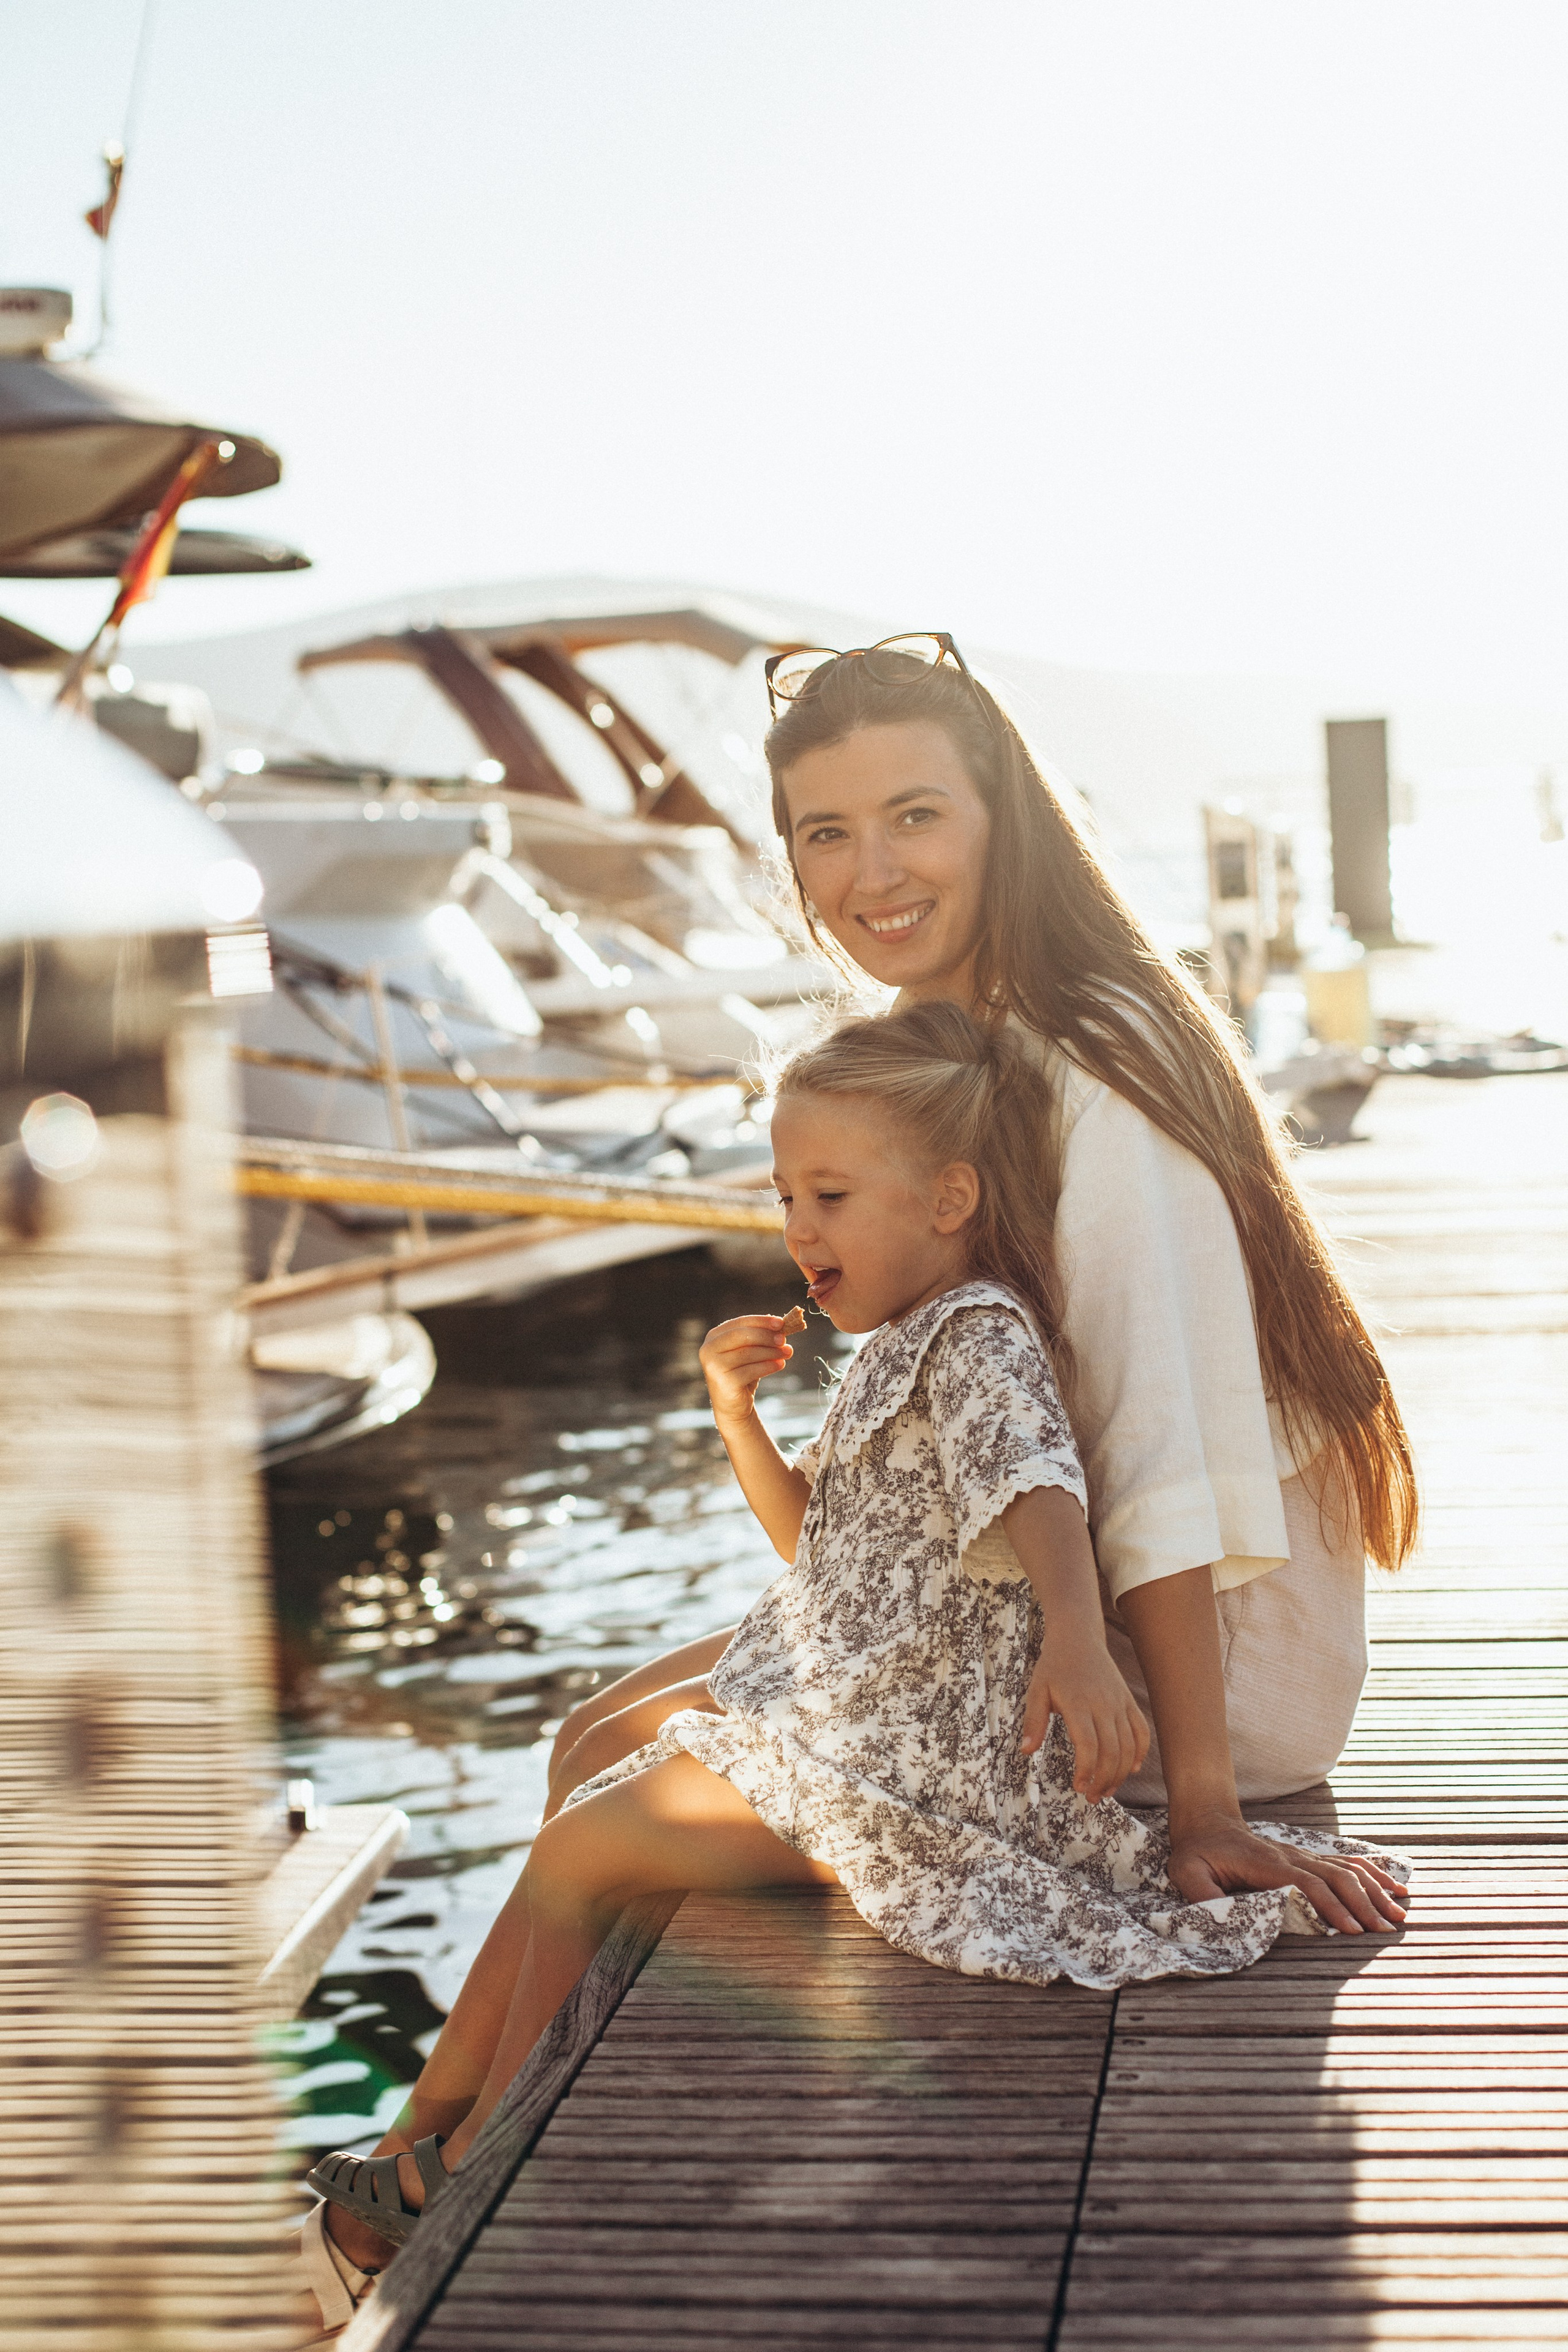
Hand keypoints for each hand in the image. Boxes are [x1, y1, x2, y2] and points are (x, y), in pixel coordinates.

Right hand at [699, 1313, 796, 1429]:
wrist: (734, 1406)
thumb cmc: (742, 1374)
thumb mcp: (749, 1352)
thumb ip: (759, 1337)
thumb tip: (780, 1323)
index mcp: (713, 1337)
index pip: (739, 1323)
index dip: (761, 1321)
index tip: (781, 1322)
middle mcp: (708, 1350)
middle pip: (742, 1336)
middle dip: (766, 1336)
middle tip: (784, 1339)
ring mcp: (714, 1367)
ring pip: (748, 1353)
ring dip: (771, 1351)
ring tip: (787, 1352)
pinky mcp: (724, 1382)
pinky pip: (751, 1370)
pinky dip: (769, 1366)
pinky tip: (780, 1364)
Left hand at [1021, 1634, 1149, 1803]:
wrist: (1079, 1638)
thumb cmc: (1053, 1667)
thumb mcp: (1036, 1690)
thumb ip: (1033, 1721)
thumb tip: (1027, 1752)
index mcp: (1078, 1703)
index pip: (1088, 1745)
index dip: (1086, 1771)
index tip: (1078, 1787)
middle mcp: (1103, 1705)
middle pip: (1112, 1751)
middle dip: (1104, 1780)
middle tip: (1091, 1798)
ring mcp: (1119, 1703)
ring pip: (1129, 1746)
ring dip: (1121, 1773)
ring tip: (1106, 1790)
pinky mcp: (1128, 1702)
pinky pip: (1141, 1731)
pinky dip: (1140, 1753)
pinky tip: (1130, 1769)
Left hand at [1166, 1807, 1408, 1933]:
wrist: (1206, 1821)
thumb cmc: (1197, 1852)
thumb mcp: (1186, 1872)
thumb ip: (1202, 1894)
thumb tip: (1221, 1917)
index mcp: (1267, 1864)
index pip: (1307, 1884)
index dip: (1331, 1906)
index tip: (1351, 1930)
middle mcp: (1291, 1856)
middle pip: (1336, 1877)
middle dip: (1363, 1903)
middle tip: (1385, 1931)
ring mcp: (1302, 1855)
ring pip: (1346, 1869)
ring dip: (1374, 1891)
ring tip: (1400, 1914)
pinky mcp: (1307, 1858)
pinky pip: (1346, 1862)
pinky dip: (1373, 1873)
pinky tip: (1395, 1886)